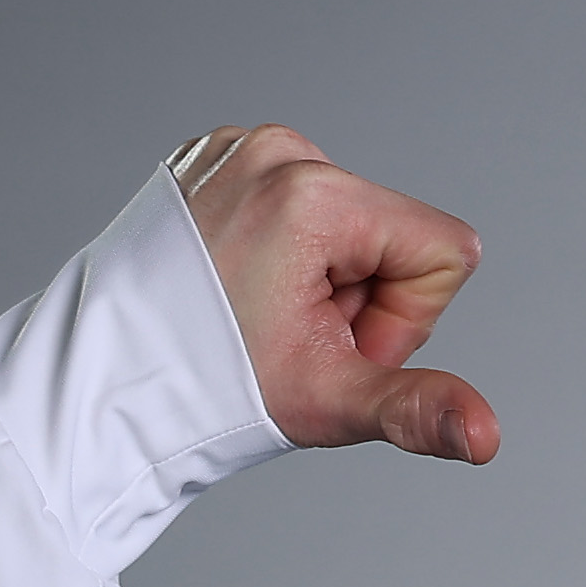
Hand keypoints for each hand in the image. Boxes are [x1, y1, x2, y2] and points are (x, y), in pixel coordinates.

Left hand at [169, 125, 500, 462]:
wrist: (99, 386)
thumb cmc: (210, 391)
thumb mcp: (328, 400)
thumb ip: (419, 408)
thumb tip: (487, 437)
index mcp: (315, 195)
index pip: (444, 250)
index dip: (404, 317)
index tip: (333, 343)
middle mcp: (279, 152)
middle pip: (394, 234)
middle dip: (359, 297)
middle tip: (288, 334)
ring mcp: (239, 149)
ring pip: (346, 222)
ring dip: (321, 278)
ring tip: (258, 312)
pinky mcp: (213, 158)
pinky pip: (294, 204)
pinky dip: (280, 251)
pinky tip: (238, 286)